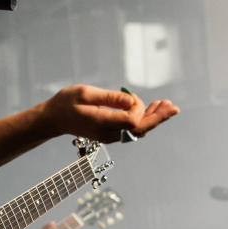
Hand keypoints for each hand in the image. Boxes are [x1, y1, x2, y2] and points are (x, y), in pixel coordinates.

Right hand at [41, 85, 178, 142]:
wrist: (53, 118)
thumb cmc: (66, 103)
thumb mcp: (85, 93)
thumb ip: (109, 97)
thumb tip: (131, 100)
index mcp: (100, 123)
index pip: (131, 121)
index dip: (139, 108)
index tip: (130, 95)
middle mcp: (107, 133)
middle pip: (139, 129)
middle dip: (158, 118)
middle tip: (174, 107)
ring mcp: (110, 136)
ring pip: (138, 130)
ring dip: (153, 118)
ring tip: (167, 105)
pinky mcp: (111, 133)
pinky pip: (132, 129)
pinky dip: (144, 119)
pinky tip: (153, 109)